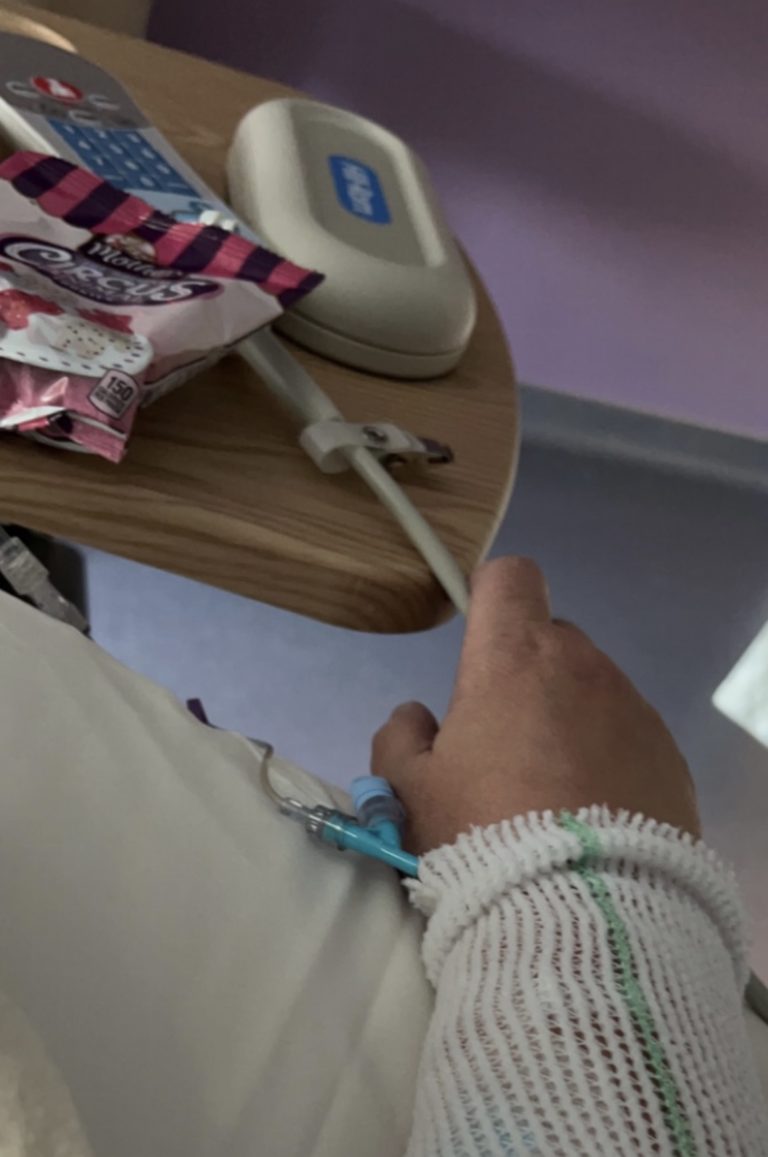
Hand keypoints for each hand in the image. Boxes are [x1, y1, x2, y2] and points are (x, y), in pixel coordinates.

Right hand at [372, 557, 698, 853]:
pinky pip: (630, 736)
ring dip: (571, 717)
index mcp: (515, 659)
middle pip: (551, 640)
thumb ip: (400, 738)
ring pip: (593, 690)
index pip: (510, 578)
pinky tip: (595, 814)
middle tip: (504, 743)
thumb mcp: (410, 791)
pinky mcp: (669, 757)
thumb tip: (416, 716)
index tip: (480, 638)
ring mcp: (634, 710)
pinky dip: (610, 757)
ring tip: (553, 791)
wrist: (579, 912)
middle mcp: (583, 668)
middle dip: (526, 673)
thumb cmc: (482, 835)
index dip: (491, 597)